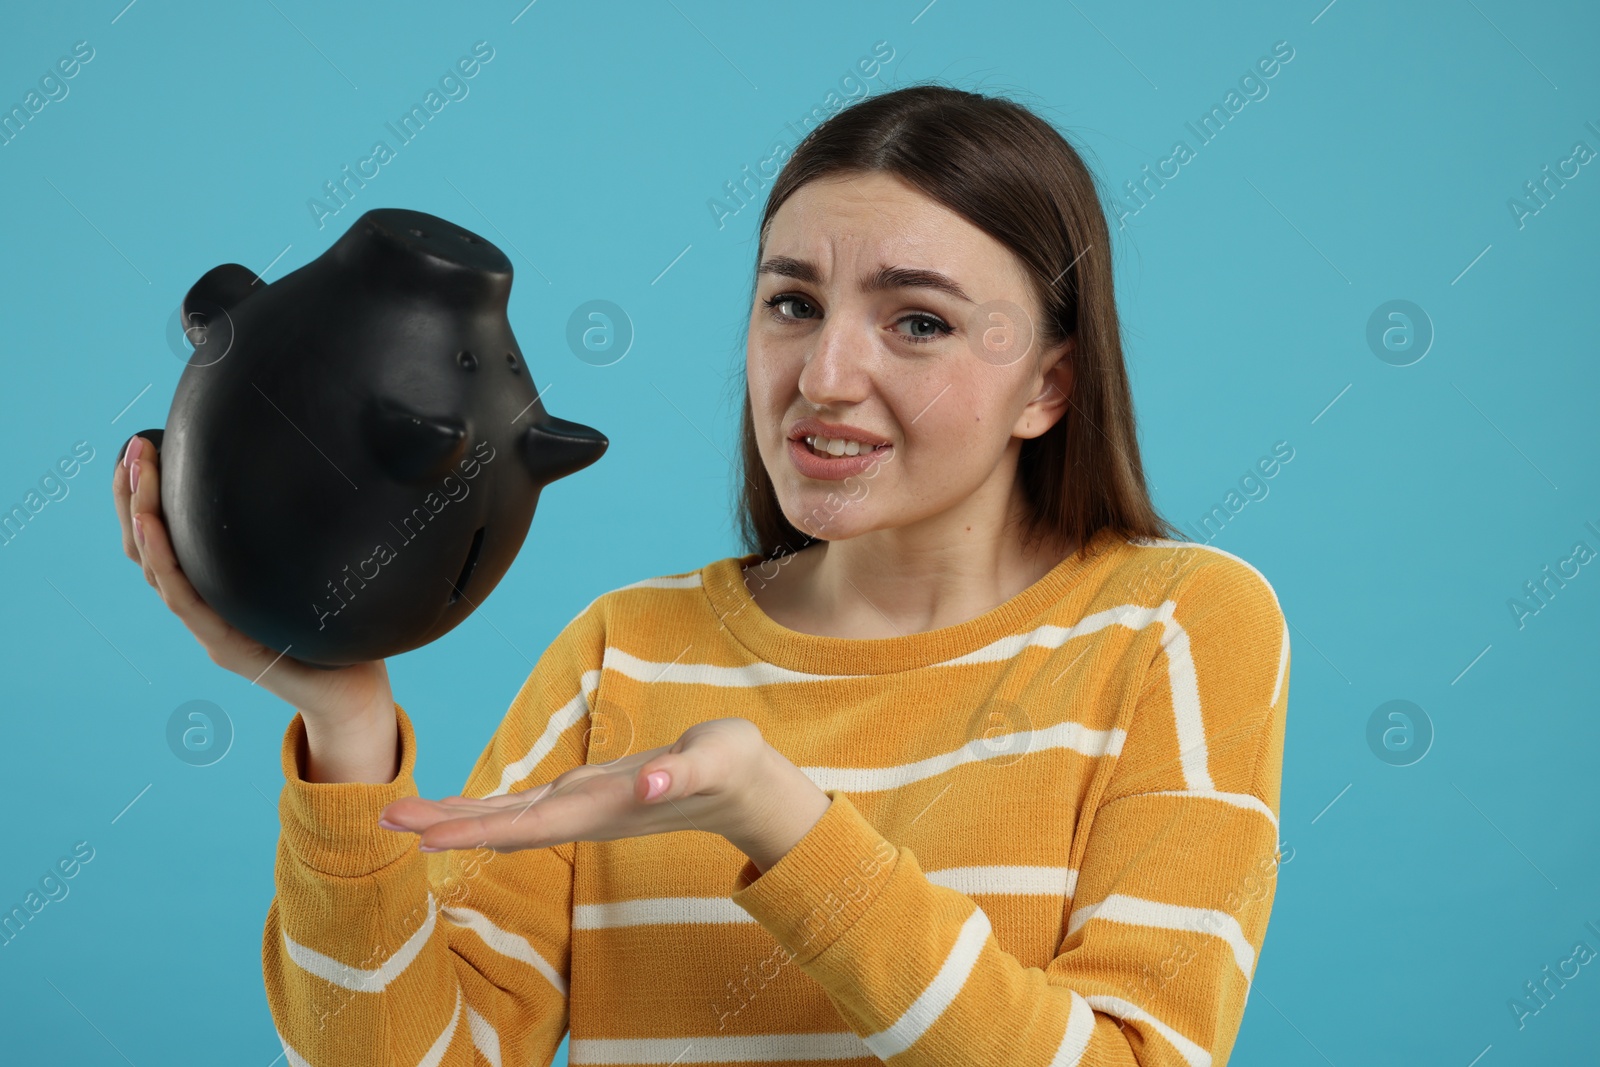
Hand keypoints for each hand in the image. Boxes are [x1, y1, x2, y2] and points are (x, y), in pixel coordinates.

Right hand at [112, 433, 393, 727]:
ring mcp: (209, 631)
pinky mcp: (226, 648)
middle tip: (132, 448)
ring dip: (140, 515)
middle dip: (133, 496)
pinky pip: (184, 599)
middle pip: (148, 550)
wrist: (355, 698)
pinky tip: (150, 524)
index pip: (165, 541)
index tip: (142, 450)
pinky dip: (163, 559)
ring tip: (134, 468)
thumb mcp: (311, 578)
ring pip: (157, 568)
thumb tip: (312, 481)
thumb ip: (296, 544)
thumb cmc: (341, 636)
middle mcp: (205, 611)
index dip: (146, 498)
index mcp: (217, 594)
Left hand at [378, 717, 829, 870]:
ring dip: (455, 817)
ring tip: (400, 815)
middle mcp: (588, 813)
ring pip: (509, 817)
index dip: (477, 827)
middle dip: (446, 823)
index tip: (426, 834)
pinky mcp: (588, 796)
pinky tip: (455, 810)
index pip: (531, 822)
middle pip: (506, 824)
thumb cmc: (735, 768)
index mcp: (609, 806)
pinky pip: (525, 805)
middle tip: (385, 817)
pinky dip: (485, 807)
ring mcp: (585, 808)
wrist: (749, 790)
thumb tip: (650, 782)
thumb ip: (683, 773)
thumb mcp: (717, 760)